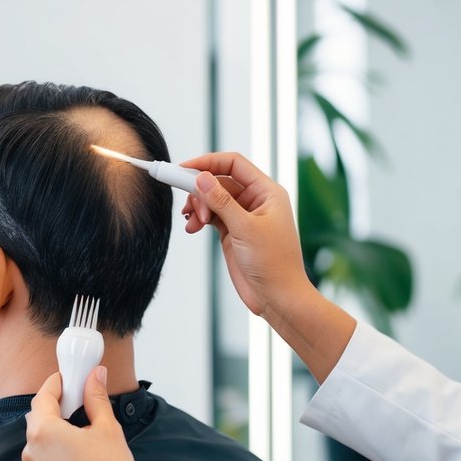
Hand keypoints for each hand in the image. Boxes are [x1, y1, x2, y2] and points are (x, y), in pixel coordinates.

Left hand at [23, 368, 161, 460]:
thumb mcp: (107, 428)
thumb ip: (96, 398)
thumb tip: (96, 375)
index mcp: (44, 431)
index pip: (43, 396)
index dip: (56, 384)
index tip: (68, 378)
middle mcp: (30, 451)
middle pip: (38, 419)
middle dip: (56, 409)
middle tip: (78, 404)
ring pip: (39, 443)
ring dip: (55, 435)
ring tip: (81, 438)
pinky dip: (54, 458)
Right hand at [179, 152, 311, 319]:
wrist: (277, 297)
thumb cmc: (273, 264)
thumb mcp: (244, 229)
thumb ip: (221, 201)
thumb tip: (201, 177)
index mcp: (266, 192)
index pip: (234, 164)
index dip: (208, 163)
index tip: (183, 168)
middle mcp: (255, 200)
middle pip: (220, 181)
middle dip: (200, 190)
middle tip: (186, 205)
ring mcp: (243, 216)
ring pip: (213, 199)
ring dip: (198, 206)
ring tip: (192, 222)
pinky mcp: (233, 232)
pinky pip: (212, 216)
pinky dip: (199, 219)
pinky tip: (192, 228)